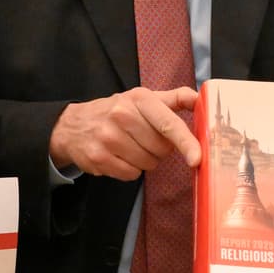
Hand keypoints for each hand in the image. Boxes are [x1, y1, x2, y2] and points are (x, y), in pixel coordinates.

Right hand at [48, 87, 199, 179]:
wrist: (73, 125)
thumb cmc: (116, 112)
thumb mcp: (142, 98)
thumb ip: (174, 98)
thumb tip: (201, 99)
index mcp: (139, 98)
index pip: (168, 123)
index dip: (186, 142)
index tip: (197, 158)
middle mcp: (122, 115)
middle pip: (161, 149)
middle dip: (160, 149)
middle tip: (145, 139)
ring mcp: (108, 137)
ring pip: (148, 164)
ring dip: (145, 160)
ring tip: (130, 147)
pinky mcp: (98, 157)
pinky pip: (131, 174)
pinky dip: (130, 169)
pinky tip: (120, 157)